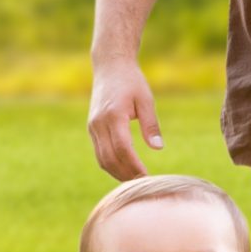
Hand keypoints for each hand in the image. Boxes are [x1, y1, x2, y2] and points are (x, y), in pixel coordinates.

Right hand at [87, 58, 163, 182]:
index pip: (123, 148)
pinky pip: (99, 152)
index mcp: (113, 116)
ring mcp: (93, 127)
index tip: (147, 177)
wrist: (110, 66)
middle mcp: (99, 124)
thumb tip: (158, 148)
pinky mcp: (92, 128)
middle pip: (109, 158)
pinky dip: (111, 164)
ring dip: (117, 173)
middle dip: (125, 175)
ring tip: (134, 181)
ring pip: (102, 159)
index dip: (134, 166)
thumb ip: (151, 124)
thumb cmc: (131, 81)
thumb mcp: (146, 99)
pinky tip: (125, 169)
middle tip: (142, 185)